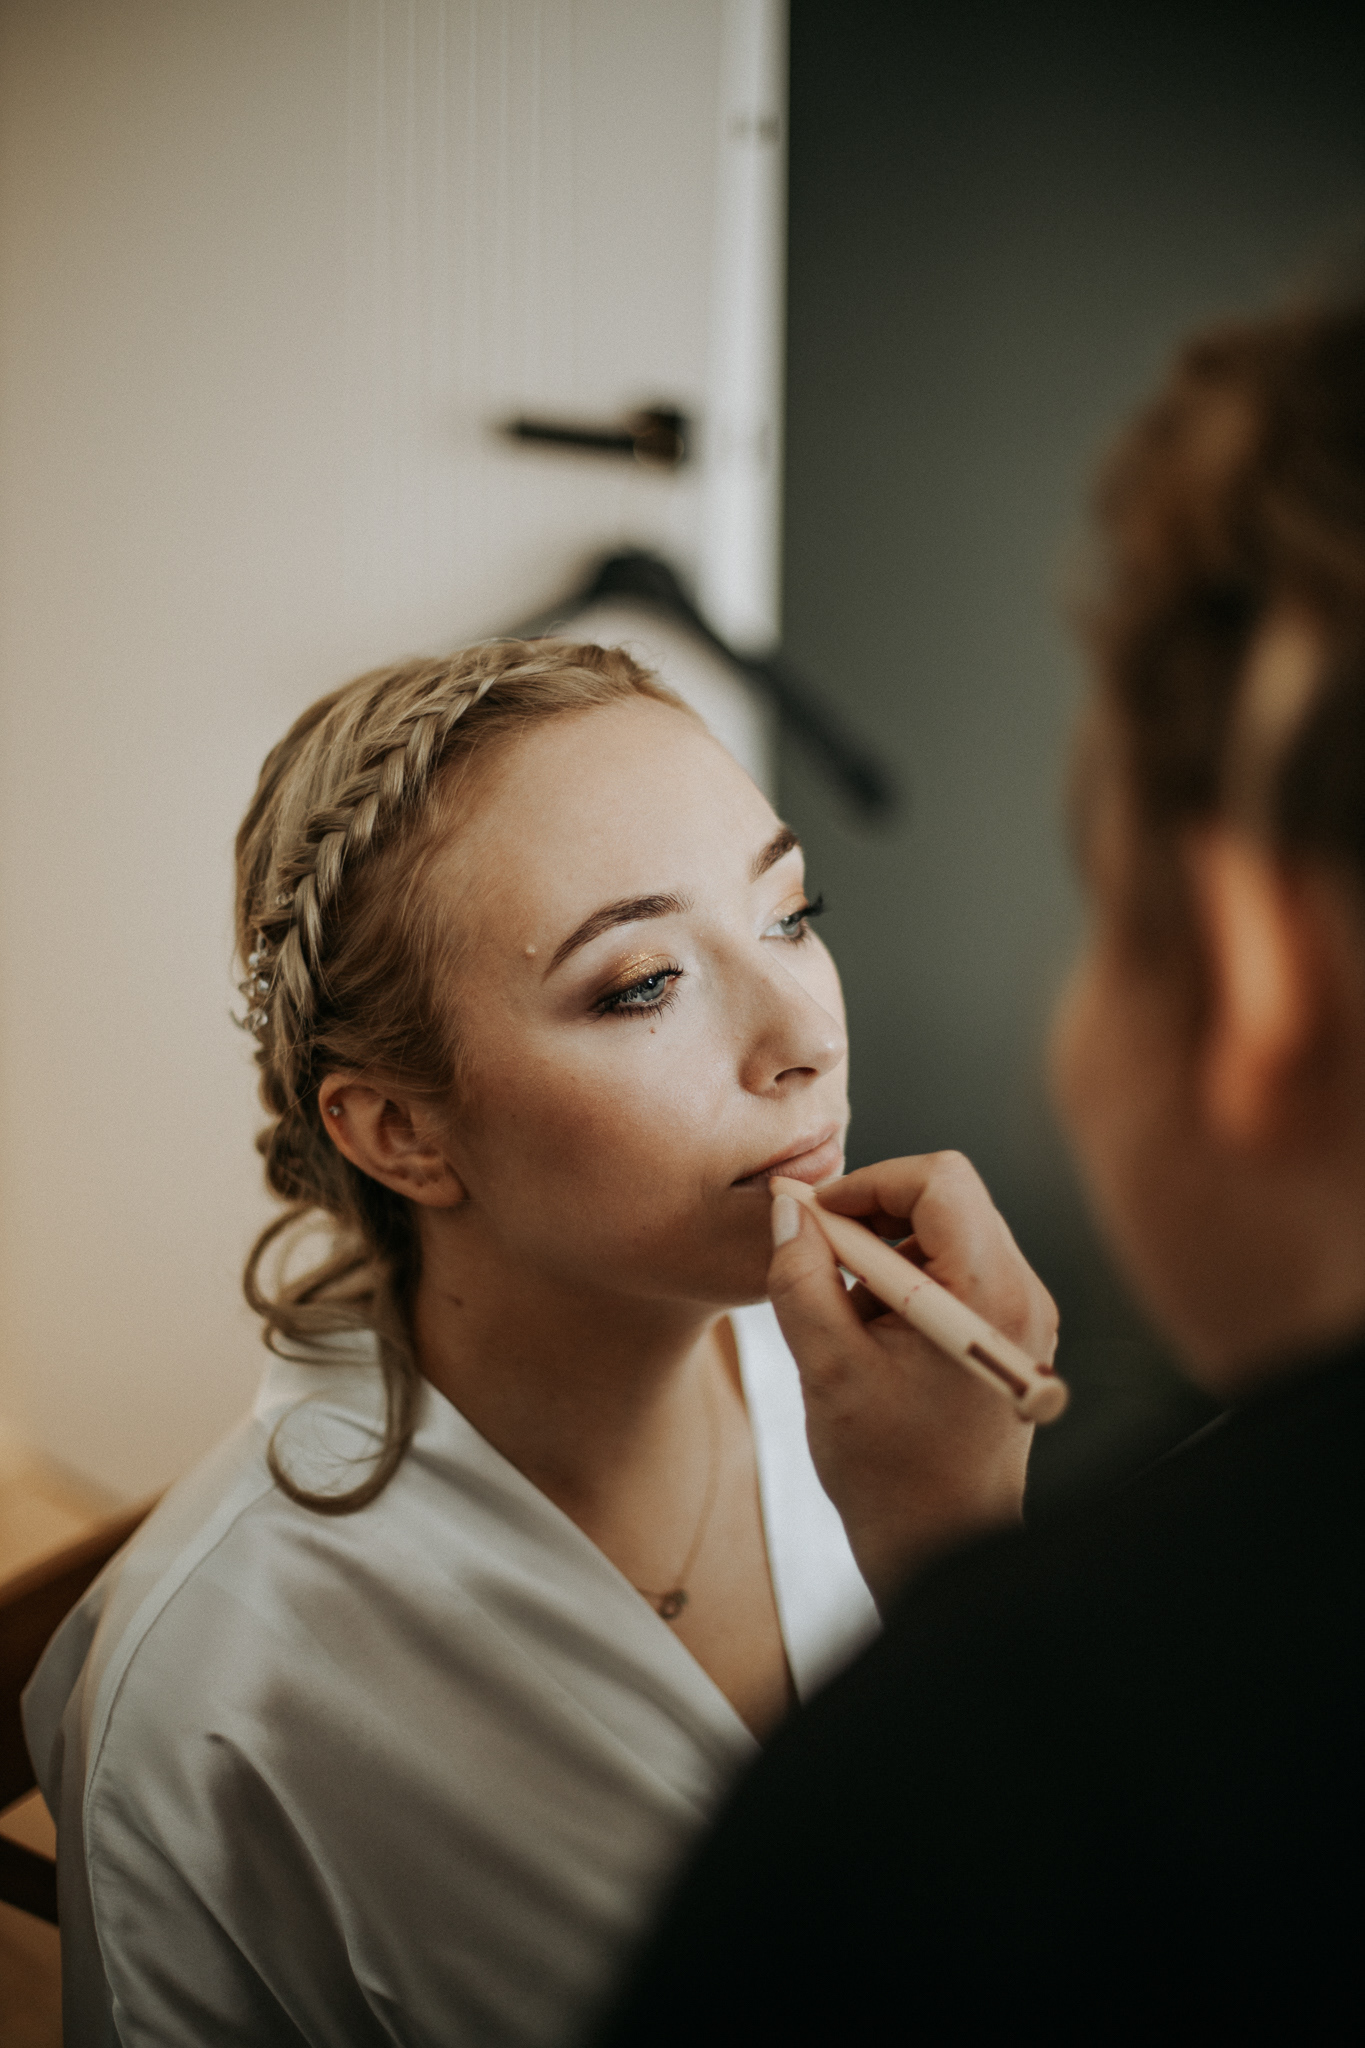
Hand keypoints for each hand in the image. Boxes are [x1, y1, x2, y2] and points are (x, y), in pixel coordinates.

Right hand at [768, 1152, 1057, 1608]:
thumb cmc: (889, 1473)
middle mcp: (1021, 1293)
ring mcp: (1022, 1311)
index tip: (818, 1218)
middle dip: (875, 1214)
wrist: (941, 1547)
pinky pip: (957, 1266)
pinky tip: (875, 1333)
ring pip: (949, 1229)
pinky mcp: (1010, 1329)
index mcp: (989, 1297)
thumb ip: (802, 1277)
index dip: (869, 1183)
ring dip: (887, 1250)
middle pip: (949, 1197)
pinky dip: (906, 1279)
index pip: (940, 1180)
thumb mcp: (827, 1369)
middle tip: (823, 1259)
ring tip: (851, 1314)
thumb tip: (789, 1209)